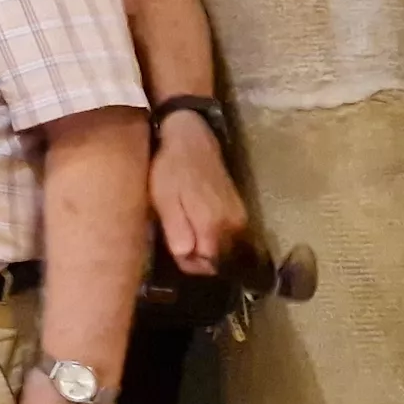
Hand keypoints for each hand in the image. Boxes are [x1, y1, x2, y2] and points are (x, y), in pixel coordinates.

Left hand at [150, 116, 248, 275]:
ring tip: (184, 225)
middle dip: (196, 256)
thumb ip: (177, 230)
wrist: (190, 137)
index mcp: (213, 224)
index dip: (187, 264)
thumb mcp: (164, 199)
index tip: (173, 250)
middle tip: (175, 237)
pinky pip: (227, 233)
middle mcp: (233, 225)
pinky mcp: (239, 208)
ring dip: (205, 244)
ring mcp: (239, 216)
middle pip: (216, 259)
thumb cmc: (170, 169)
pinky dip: (212, 232)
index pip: (205, 266)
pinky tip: (196, 217)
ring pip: (222, 247)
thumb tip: (186, 257)